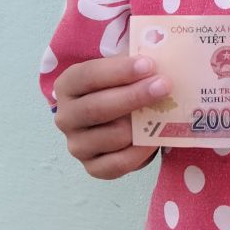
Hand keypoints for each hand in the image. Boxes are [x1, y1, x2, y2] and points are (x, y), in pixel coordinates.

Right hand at [52, 54, 170, 178]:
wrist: (120, 119)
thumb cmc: (122, 87)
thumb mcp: (122, 71)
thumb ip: (134, 65)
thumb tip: (161, 61)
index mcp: (68, 85)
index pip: (88, 75)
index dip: (119, 70)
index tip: (148, 65)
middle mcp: (65, 116)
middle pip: (97, 107)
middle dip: (134, 96)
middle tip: (164, 86)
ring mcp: (77, 145)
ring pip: (111, 136)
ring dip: (141, 125)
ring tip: (163, 113)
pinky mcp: (92, 167)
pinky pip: (118, 164)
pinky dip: (140, 152)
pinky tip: (155, 139)